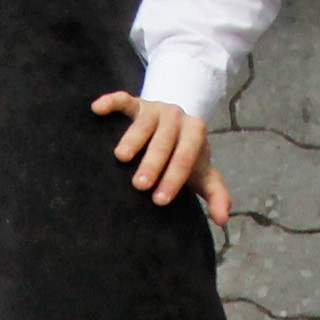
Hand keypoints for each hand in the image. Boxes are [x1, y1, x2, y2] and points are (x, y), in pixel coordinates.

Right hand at [93, 93, 229, 224]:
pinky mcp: (136, 103)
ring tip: (121, 158)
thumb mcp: (202, 175)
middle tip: (140, 185)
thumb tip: (223, 220)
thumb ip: (215, 195)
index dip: (174, 177)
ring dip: (133, 138)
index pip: (187, 155)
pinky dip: (112, 102)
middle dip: (153, 162)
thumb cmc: (186, 157)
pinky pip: (124, 99)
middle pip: (165, 139)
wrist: (177, 125)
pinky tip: (97, 109)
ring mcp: (155, 108)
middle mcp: (177, 117)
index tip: (160, 200)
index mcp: (195, 132)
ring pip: (144, 121)